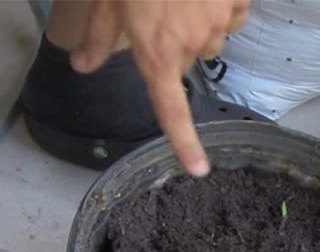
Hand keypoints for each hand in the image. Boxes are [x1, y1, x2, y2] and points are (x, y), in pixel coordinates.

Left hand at [71, 0, 248, 175]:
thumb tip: (81, 66)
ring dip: (198, 27)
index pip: (171, 109)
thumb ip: (99, 36)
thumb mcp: (106, 0)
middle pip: (185, 63)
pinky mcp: (237, 1)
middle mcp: (191, 44)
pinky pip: (233, 16)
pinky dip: (221, 9)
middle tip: (154, 14)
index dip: (184, 142)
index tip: (198, 168)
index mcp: (156, 51)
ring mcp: (219, 21)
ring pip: (210, 40)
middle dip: (172, 46)